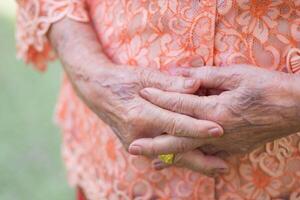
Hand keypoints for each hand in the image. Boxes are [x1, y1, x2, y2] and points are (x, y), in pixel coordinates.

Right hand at [49, 18, 227, 174]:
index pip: (175, 124)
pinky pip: (160, 154)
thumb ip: (171, 84)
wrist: (96, 91)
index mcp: (140, 114)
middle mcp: (138, 133)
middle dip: (200, 159)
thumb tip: (196, 86)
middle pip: (174, 150)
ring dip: (192, 164)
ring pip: (169, 157)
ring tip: (216, 170)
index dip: (197, 128)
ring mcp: (135, 142)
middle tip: (224, 166)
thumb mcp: (144, 76)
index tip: (219, 130)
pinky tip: (194, 162)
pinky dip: (178, 158)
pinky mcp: (135, 144)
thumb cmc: (122, 80)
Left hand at [130, 65, 299, 158]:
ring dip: (169, 157)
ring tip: (149, 161)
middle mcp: (217, 133)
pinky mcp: (234, 150)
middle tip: (131, 147)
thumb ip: (204, 75)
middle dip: (153, 144)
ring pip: (190, 154)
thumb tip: (180, 73)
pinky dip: (190, 159)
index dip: (160, 97)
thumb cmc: (267, 87)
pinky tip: (181, 161)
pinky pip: (206, 157)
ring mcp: (226, 145)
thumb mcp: (236, 74)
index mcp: (216, 111)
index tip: (143, 93)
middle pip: (178, 140)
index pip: (180, 104)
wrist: (296, 108)